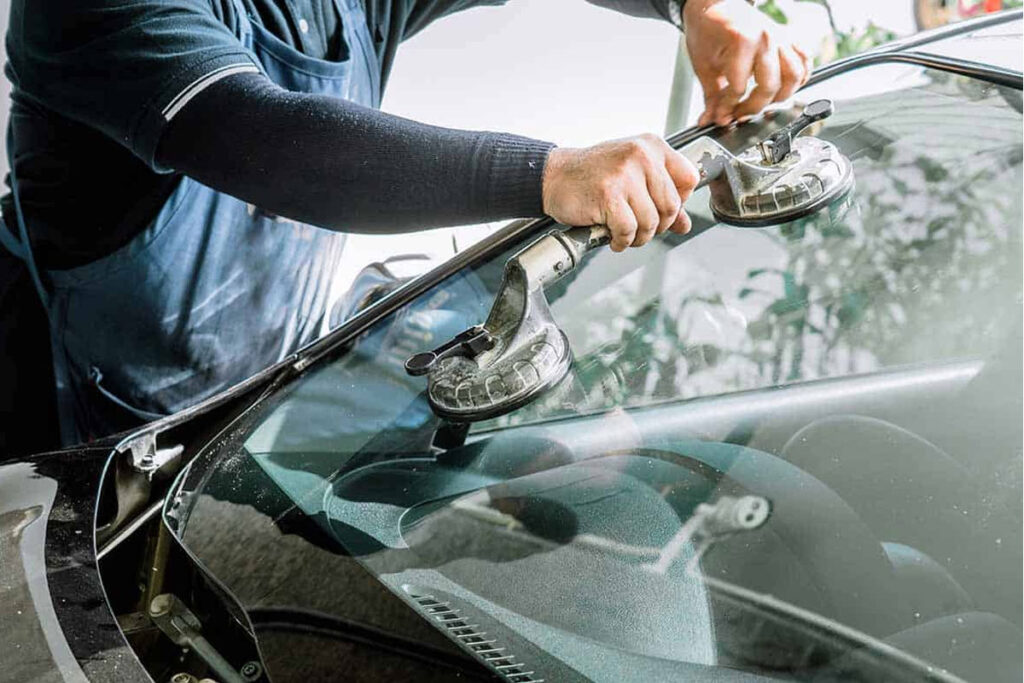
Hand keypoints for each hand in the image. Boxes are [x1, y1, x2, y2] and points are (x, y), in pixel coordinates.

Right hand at [541, 135, 699, 252]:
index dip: (680, 202)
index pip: (689, 179)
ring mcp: (624, 174)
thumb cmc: (594, 175)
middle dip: (658, 226)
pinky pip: (628, 230)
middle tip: (640, 228)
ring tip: (624, 233)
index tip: (661, 210)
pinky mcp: (608, 194)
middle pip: (671, 206)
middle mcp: (641, 155)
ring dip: (638, 237)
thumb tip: (684, 224)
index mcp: (652, 146)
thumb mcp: (633, 177)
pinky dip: (622, 240)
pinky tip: (613, 236)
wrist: (555, 176)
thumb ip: (661, 197)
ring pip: (651, 222)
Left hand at [684, 0, 810, 126]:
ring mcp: (781, 37)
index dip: (729, 108)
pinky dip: (800, 77)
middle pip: (770, 87)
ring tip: (763, 103)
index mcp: (742, 42)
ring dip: (780, 96)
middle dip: (753, 107)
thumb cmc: (708, 31)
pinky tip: (785, 87)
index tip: (723, 117)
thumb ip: (711, 97)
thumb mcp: (703, 66)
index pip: (740, 88)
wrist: (715, 6)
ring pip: (794, 76)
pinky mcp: (788, 37)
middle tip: (740, 114)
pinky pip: (805, 60)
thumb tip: (713, 119)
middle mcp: (766, 38)